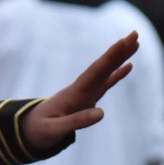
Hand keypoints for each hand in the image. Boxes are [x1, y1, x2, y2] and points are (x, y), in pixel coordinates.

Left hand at [20, 32, 138, 150]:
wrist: (28, 130)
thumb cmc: (40, 130)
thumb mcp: (54, 130)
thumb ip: (76, 122)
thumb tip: (102, 113)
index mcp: (74, 93)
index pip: (95, 71)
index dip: (110, 57)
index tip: (123, 42)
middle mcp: (81, 88)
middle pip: (103, 66)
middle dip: (119, 50)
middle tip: (135, 33)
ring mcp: (85, 92)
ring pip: (106, 72)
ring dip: (120, 57)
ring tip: (135, 43)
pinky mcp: (87, 99)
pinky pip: (106, 84)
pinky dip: (117, 74)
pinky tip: (128, 66)